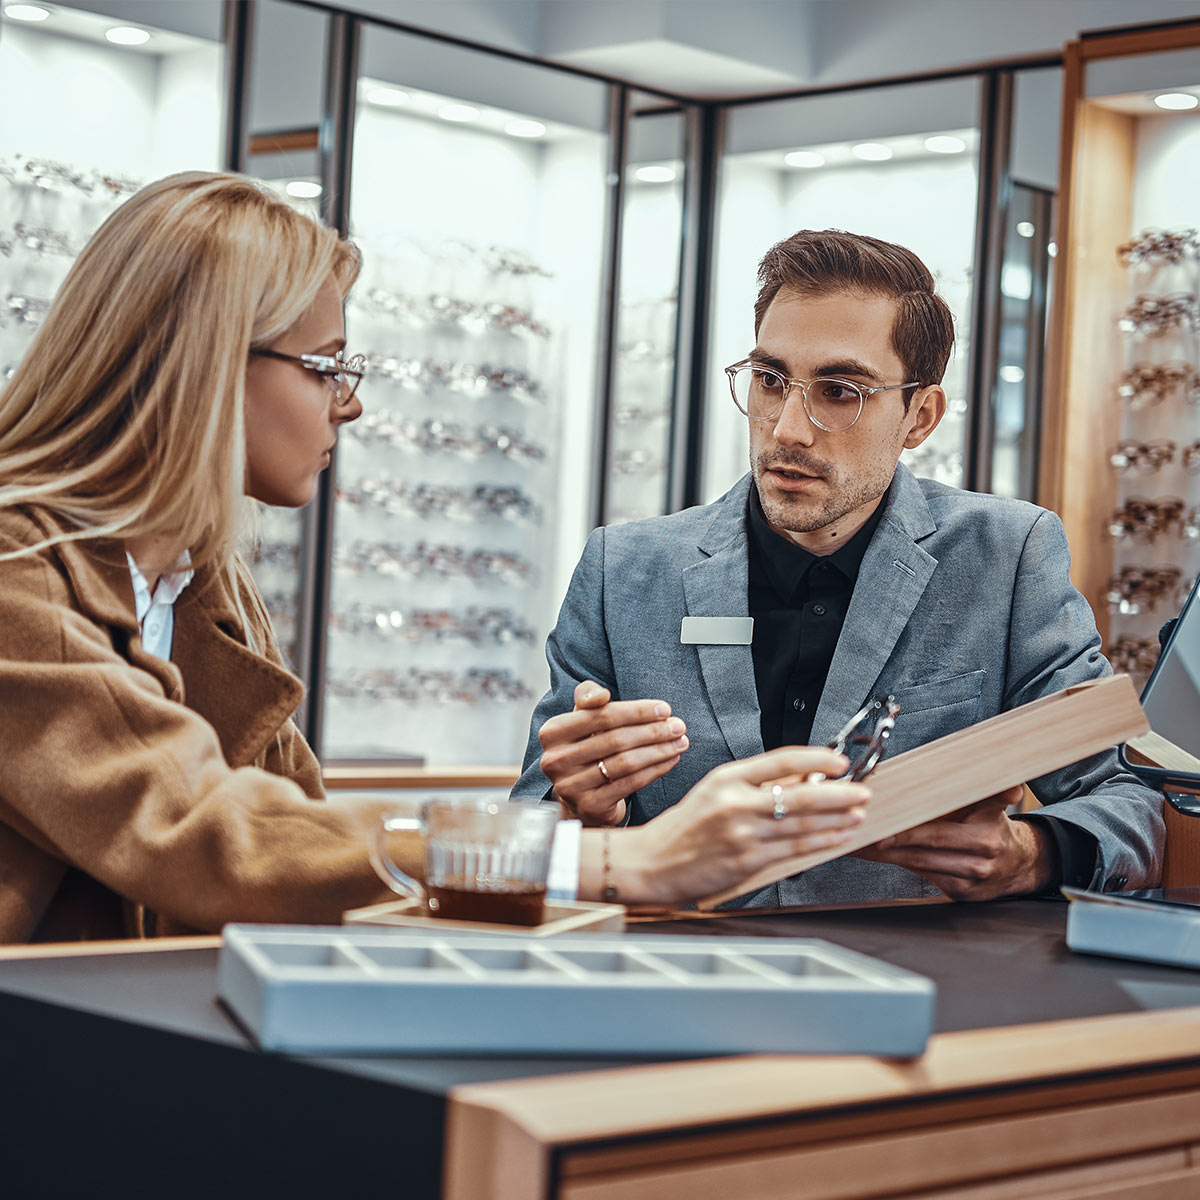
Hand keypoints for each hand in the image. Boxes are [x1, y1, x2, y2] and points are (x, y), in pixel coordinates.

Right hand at [539, 680, 688, 825]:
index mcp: (552, 732)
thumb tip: (601, 695)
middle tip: (679, 726)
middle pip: (616, 739)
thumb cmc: (587, 747)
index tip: (665, 708)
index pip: (601, 715)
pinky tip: (671, 760)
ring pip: (625, 762)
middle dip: (653, 730)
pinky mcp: (589, 805)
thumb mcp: (582, 719)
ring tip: (681, 742)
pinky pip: (630, 783)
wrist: (580, 795)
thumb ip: (587, 697)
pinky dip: (655, 770)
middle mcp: (555, 760)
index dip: (636, 711)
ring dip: (659, 750)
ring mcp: (571, 785)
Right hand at [583, 746, 869, 905]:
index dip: (816, 760)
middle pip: (800, 795)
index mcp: (727, 778)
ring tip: (857, 813)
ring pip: (802, 825)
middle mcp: (735, 802)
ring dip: (837, 819)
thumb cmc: (685, 828)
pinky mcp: (747, 861)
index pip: (782, 761)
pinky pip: (794, 849)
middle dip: (839, 793)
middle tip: (861, 790)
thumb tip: (801, 779)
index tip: (839, 762)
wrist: (654, 862)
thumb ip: (756, 785)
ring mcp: (742, 833)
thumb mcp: (715, 792)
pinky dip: (821, 842)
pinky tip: (837, 836)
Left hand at [855, 785, 1054, 900]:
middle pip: (921, 853)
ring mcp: (965, 881)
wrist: (1019, 865)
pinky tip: (876, 854)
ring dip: (885, 856)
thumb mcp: (995, 805)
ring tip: (860, 843)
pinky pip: (920, 876)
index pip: (936, 834)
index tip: (882, 828)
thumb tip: (1011, 784)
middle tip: (861, 833)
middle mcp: (974, 863)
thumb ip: (996, 791)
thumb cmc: (995, 827)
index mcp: (983, 838)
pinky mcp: (957, 893)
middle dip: (887, 844)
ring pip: (916, 866)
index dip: (906, 833)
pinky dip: (896, 864)